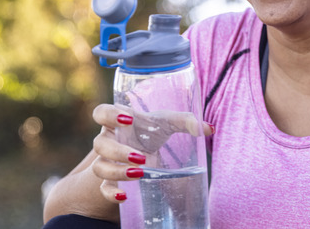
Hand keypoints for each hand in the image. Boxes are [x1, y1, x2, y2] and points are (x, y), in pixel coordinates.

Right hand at [90, 103, 213, 202]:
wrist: (142, 149)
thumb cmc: (152, 130)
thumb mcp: (167, 123)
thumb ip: (186, 121)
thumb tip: (209, 128)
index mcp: (117, 120)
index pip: (101, 112)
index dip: (109, 115)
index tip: (128, 120)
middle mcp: (108, 139)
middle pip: (99, 144)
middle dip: (119, 151)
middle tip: (140, 157)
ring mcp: (106, 160)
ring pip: (99, 167)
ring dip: (117, 171)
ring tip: (140, 174)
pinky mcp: (110, 179)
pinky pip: (103, 188)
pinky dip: (111, 193)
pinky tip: (124, 196)